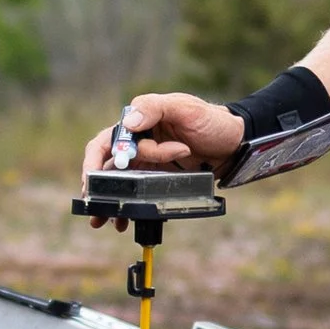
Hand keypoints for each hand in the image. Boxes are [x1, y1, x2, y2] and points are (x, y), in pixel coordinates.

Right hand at [79, 90, 246, 221]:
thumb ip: (156, 109)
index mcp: (139, 122)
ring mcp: (148, 162)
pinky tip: (127, 219)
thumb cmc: (211, 120)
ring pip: (120, 182)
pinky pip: (138, 192)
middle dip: (97, 186)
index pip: (107, 141)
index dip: (95, 160)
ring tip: (108, 220)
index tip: (93, 179)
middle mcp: (139, 142)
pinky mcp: (159, 177)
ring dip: (112, 200)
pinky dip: (131, 205)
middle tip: (95, 205)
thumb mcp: (185, 108)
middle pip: (108, 166)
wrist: (236, 143)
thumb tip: (129, 122)